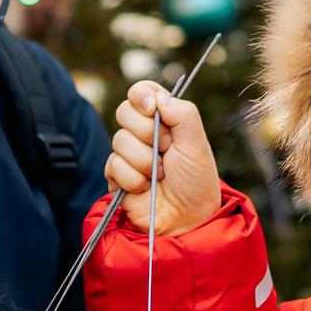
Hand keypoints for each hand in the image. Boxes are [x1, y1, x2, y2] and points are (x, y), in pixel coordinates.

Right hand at [106, 80, 220, 236]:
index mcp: (163, 119)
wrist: (188, 219)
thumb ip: (183, 114)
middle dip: (147, 132)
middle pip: (123, 111)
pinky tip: (146, 187)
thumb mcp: (197, 144)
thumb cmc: (196, 182)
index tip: (151, 108)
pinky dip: (134, 178)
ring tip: (160, 175)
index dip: (141, 95)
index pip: (141, 92)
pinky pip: (113, 165)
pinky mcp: (116, 176)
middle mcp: (142, 133)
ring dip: (145, 161)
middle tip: (166, 150)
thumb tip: (157, 97)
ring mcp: (127, 154)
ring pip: (119, 140)